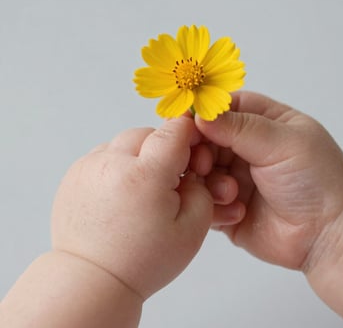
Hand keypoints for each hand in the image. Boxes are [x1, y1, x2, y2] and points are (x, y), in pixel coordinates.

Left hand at [51, 117, 214, 299]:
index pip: (174, 131)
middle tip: (167, 179)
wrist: (93, 279)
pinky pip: (104, 155)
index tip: (192, 154)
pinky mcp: (74, 174)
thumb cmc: (143, 261)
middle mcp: (111, 163)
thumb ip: (202, 189)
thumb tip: (190, 170)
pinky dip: (118, 166)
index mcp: (145, 175)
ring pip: (124, 142)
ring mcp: (88, 167)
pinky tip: (123, 193)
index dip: (189, 137)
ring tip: (142, 189)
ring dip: (139, 156)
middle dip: (163, 149)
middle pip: (147, 133)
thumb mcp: (193, 230)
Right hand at [195, 91, 342, 268]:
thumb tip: (200, 115)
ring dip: (208, 180)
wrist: (328, 235)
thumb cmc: (316, 181)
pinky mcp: (225, 206)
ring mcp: (233, 176)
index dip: (203, 114)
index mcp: (261, 123)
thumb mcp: (282, 143)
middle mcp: (244, 148)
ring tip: (230, 192)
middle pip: (205, 138)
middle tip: (203, 163)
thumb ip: (240, 127)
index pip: (223, 108)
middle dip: (199, 150)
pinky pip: (203, 200)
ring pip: (199, 170)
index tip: (185, 124)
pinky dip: (212, 204)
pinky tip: (237, 211)